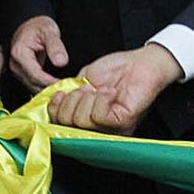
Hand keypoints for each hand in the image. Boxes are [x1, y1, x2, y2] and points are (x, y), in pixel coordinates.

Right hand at [9, 15, 70, 89]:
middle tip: (68, 89)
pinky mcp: (22, 73)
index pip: (35, 75)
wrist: (29, 24)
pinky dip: (45, 86)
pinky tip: (57, 85)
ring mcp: (18, 70)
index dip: (50, 82)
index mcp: (19, 53)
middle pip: (33, 83)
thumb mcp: (49, 31)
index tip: (64, 85)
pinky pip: (33, 84)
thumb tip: (61, 62)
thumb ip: (55, 46)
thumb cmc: (38, 26)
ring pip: (33, 86)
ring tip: (64, 88)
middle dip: (50, 88)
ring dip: (48, 89)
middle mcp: (15, 64)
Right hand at [49, 44, 180, 132]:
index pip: (61, 128)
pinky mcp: (123, 123)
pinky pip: (99, 116)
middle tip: (86, 87)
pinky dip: (101, 98)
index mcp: (87, 122)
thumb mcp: (83, 80)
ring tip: (100, 88)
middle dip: (71, 100)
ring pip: (82, 121)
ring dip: (87, 97)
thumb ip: (68, 93)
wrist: (142, 63)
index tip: (58, 95)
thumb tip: (52, 101)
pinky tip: (110, 91)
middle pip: (67, 124)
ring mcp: (112, 130)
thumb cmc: (116, 71)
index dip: (55, 112)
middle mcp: (98, 131)